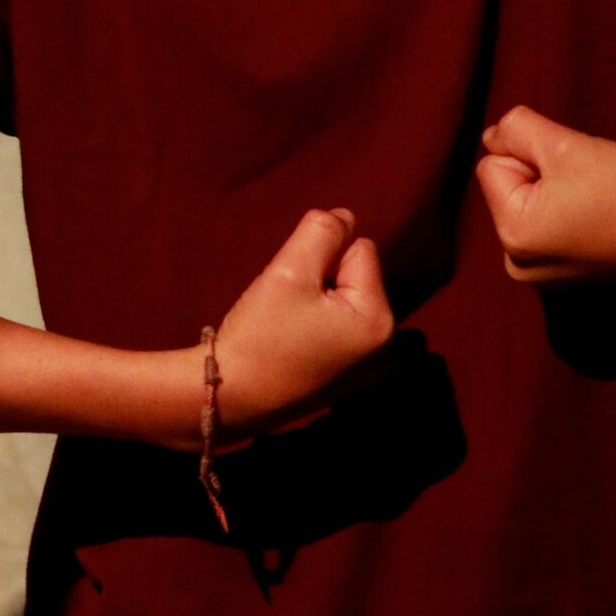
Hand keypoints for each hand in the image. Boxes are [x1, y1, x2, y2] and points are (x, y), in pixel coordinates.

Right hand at [214, 208, 393, 437]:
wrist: (227, 398)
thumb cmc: (259, 335)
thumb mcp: (290, 270)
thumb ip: (324, 232)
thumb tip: (348, 217)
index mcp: (381, 320)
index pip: (360, 249)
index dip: (322, 259)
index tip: (296, 292)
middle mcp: (388, 346)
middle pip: (358, 274)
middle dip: (326, 280)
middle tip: (291, 311)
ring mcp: (372, 367)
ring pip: (349, 297)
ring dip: (323, 302)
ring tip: (293, 328)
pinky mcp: (352, 377)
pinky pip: (344, 325)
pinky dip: (323, 325)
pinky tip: (298, 344)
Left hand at [475, 106, 615, 281]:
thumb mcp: (562, 144)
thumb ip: (515, 130)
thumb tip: (490, 138)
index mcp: (512, 237)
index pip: (492, 165)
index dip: (530, 154)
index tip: (571, 169)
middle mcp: (519, 265)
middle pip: (509, 187)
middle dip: (540, 174)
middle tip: (586, 183)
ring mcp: (544, 277)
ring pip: (529, 203)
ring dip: (555, 190)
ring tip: (595, 198)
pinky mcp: (568, 275)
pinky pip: (550, 224)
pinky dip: (569, 211)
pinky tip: (601, 214)